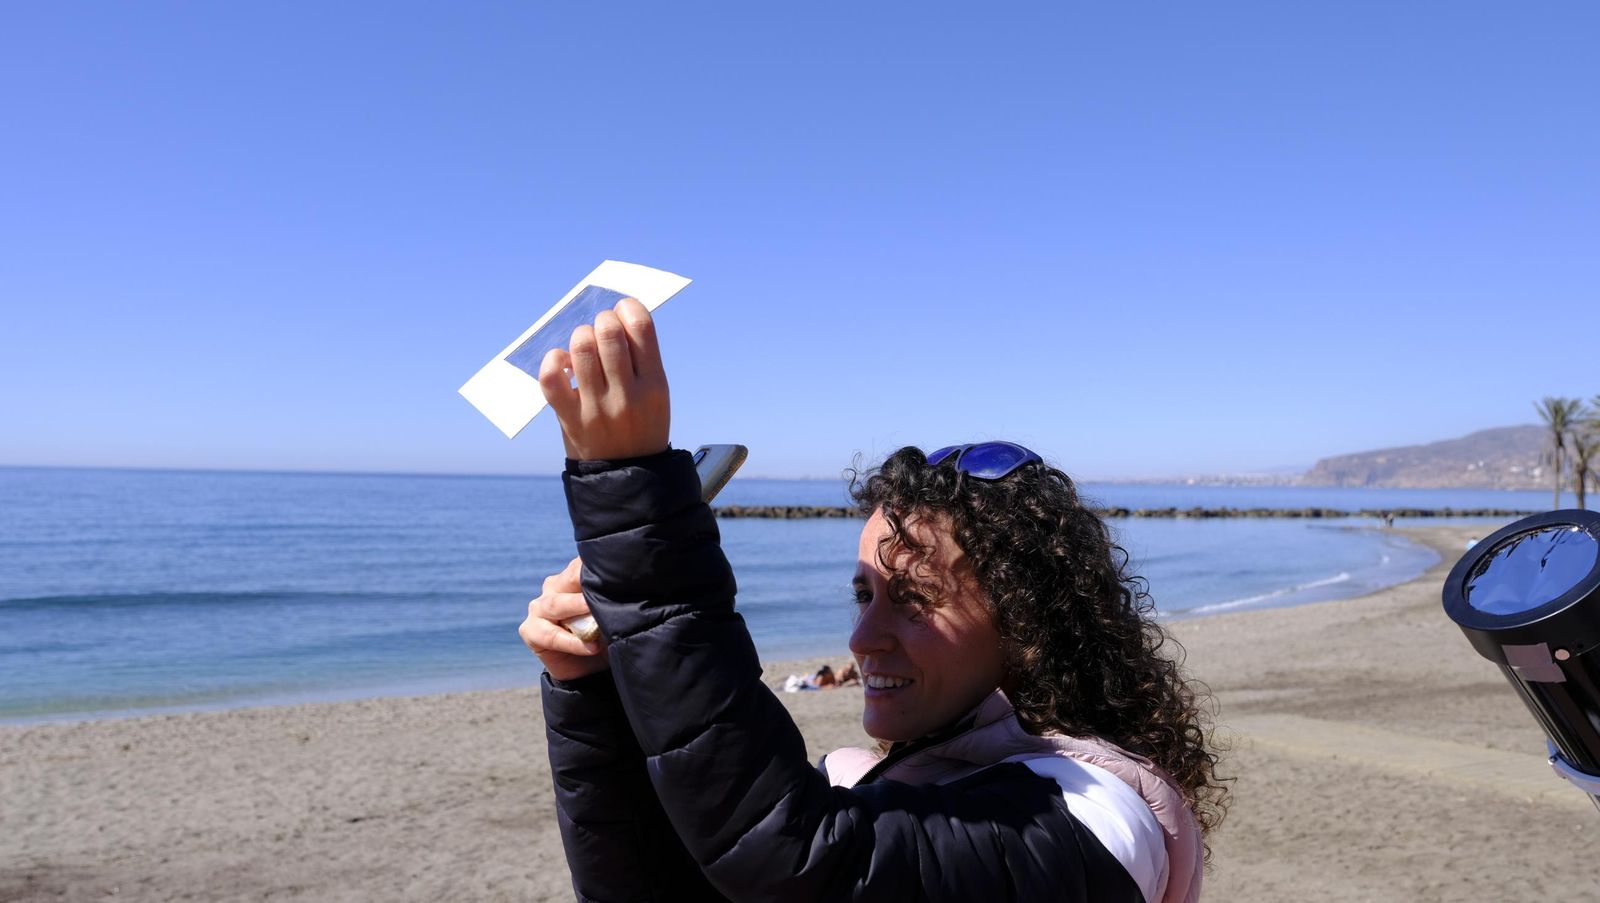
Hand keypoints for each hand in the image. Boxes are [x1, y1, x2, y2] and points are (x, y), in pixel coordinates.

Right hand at [519, 556, 609, 680]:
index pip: (581, 566)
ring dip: (576, 609)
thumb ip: (611, 599)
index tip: (618, 573)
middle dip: (586, 584)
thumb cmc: (604, 633)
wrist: (590, 668)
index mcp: (571, 577)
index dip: (598, 569)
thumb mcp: (610, 614)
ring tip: (596, 617)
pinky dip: (572, 642)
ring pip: (555, 604)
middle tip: (606, 590)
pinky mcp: (530, 630)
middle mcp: (553, 588)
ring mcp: (538, 608)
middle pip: (568, 580)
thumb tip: (625, 590)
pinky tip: (591, 647)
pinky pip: (551, 635)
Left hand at [538, 297, 669, 460]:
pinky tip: (563, 362)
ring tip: (584, 345)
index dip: (628, 307)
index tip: (622, 309)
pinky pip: (551, 378)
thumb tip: (610, 317)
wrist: (628, 475)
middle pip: (608, 333)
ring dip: (580, 336)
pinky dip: (553, 360)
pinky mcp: (570, 419)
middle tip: (601, 328)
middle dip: (602, 319)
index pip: (641, 327)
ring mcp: (596, 408)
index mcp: (655, 385)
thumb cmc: (641, 424)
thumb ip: (639, 359)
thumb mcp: (655, 394)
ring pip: (580, 348)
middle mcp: (627, 395)